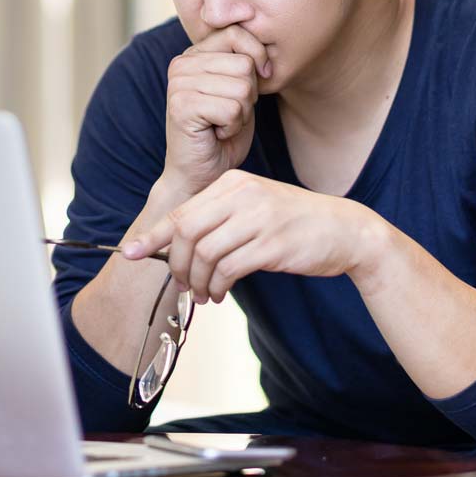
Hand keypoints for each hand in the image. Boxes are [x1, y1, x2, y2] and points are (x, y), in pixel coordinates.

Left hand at [123, 170, 384, 303]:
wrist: (345, 230)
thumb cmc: (293, 223)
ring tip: (205, 294)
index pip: (182, 211)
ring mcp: (258, 218)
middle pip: (187, 232)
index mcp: (233, 182)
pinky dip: (218, 286)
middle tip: (184, 285)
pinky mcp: (272, 244)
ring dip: (199, 281)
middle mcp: (242, 194)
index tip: (131, 253)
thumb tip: (176, 246)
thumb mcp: (253, 208)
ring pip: (205, 254)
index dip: (153, 235)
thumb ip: (218, 218)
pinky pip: (228, 269)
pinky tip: (221, 294)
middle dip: (178, 265)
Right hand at [162, 25, 271, 197]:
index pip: (236, 33)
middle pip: (244, 64)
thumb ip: (245, 62)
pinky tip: (216, 133)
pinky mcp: (182, 106)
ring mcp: (178, 84)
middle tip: (228, 113)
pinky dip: (233, 126)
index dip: (258, 57)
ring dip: (241, 113)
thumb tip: (265, 49)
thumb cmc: (222, 132)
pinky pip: (232, 109)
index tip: (258, 81)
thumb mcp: (239, 89)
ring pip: (242, 87)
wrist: (200, 174)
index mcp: (193, 54)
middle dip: (248, 95)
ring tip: (221, 123)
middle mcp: (181, 64)